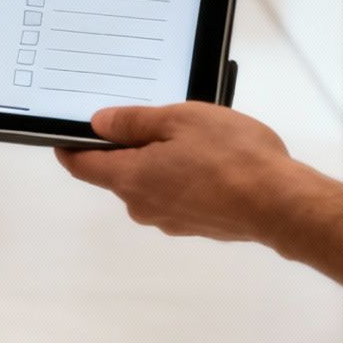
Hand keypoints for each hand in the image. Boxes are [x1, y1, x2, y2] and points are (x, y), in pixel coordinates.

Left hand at [55, 104, 306, 241]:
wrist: (279, 204)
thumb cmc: (232, 158)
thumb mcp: (178, 120)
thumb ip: (134, 122)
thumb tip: (100, 124)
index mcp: (131, 179)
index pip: (82, 166)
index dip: (70, 148)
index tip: (64, 135)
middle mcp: (143, 206)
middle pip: (119, 172)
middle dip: (129, 146)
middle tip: (156, 117)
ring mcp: (170, 220)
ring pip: (151, 182)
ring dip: (162, 160)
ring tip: (196, 136)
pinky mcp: (195, 225)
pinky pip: (177, 194)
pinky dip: (184, 176)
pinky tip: (212, 161)